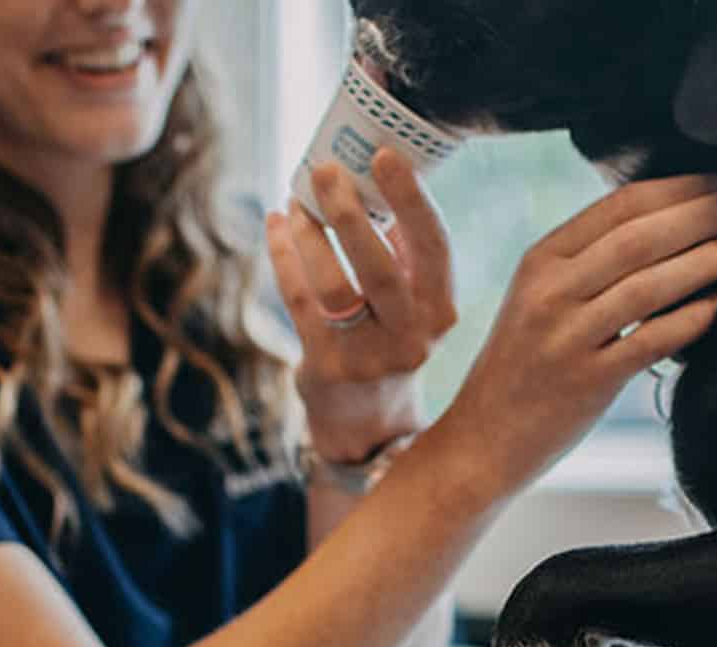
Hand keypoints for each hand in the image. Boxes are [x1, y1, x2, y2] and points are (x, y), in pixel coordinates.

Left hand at [268, 150, 457, 463]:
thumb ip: (402, 253)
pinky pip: (299, 302)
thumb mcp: (413, 304)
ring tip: (295, 203)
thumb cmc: (389, 339)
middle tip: (324, 170)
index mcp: (440, 311)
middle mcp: (411, 336)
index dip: (411, 199)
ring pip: (333, 286)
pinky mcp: (326, 367)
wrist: (367, 421)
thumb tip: (371, 178)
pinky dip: (285, 257)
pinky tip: (276, 226)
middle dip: (350, 213)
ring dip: (308, 237)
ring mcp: (368, 357)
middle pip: (380, 267)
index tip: (385, 155)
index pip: (434, 247)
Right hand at [422, 175, 716, 499]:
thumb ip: (589, 264)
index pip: (618, 206)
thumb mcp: (538, 299)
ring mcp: (566, 338)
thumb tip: (669, 226)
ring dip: (705, 261)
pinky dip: (691, 319)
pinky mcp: (586, 382)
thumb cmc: (523, 366)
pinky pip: (650, 341)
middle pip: (637, 238)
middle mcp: (549, 292)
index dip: (677, 189)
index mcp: (540, 260)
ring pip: (648, 285)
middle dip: (699, 215)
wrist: (483, 438)